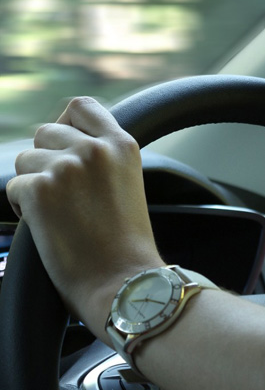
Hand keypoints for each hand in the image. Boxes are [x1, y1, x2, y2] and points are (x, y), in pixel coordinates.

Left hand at [7, 97, 162, 338]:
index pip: (81, 107)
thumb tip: (65, 142)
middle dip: (45, 159)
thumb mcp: (127, 181)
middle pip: (46, 132)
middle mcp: (94, 148)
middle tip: (58, 192)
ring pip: (25, 159)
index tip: (63, 147)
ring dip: (31, 183)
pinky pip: (13, 187)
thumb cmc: (125, 243)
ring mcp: (67, 167)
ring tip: (53, 212)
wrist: (123, 282)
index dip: (65, 125)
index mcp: (121, 144)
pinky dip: (20, 207)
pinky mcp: (40, 190)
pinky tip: (43, 226)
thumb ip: (103, 155)